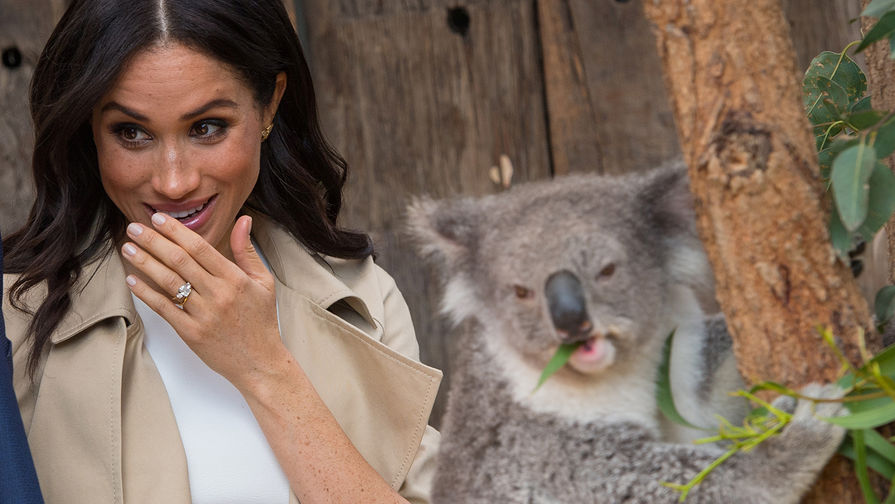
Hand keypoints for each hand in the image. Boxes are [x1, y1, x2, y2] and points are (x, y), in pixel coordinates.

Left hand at [121, 213, 285, 390]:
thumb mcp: (263, 282)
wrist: (260, 362)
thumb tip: (243, 220)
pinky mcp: (191, 333)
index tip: (158, 218)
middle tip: (134, 227)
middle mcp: (218, 294)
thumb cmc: (261, 321)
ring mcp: (203, 314)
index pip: (199, 247)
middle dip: (153, 241)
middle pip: (179, 260)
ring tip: (128, 249)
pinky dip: (146, 293)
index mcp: (235, 279)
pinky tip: (133, 280)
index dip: (176, 231)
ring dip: (144, 263)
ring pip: (168, 282)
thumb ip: (247, 251)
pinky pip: (164, 309)